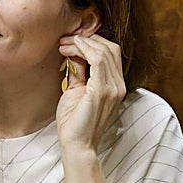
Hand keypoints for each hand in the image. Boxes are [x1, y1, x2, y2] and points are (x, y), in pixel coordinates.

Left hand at [56, 34, 126, 182]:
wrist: (76, 144)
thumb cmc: (75, 121)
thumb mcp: (76, 90)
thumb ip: (79, 72)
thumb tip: (74, 53)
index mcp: (115, 85)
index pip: (111, 53)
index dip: (92, 41)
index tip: (71, 40)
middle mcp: (118, 85)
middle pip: (110, 48)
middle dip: (87, 38)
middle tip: (66, 38)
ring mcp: (113, 88)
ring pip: (104, 50)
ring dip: (82, 42)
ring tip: (64, 43)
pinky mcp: (102, 91)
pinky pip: (98, 60)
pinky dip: (84, 49)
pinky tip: (70, 48)